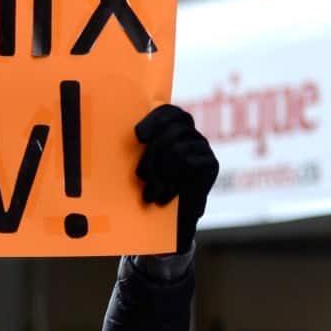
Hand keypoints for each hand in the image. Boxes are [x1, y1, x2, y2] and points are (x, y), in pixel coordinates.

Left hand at [135, 104, 218, 253]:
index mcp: (173, 128)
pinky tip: (167, 195)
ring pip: (176, 147)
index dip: (154, 120)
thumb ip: (140, 146)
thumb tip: (119, 130)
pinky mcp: (211, 163)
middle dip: (152, 154)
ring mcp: (203, 146)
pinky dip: (173, 180)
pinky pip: (188, 161)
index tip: (139, 136)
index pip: (168, 111)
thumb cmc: (152, 187)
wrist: (173, 219)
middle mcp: (190, 133)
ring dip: (159, 172)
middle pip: (171, 129)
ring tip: (151, 191)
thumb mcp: (143, 163)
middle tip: (140, 176)